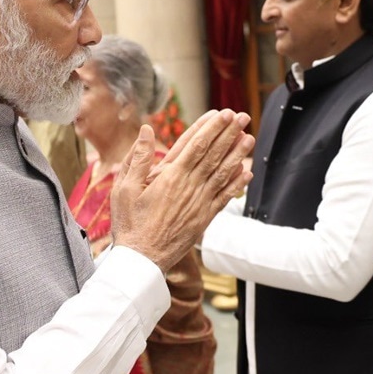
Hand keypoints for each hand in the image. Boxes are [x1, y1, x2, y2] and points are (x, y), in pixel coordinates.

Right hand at [111, 111, 253, 271]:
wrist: (141, 260)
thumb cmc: (130, 224)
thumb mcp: (123, 188)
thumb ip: (138, 158)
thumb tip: (146, 131)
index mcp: (169, 177)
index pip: (196, 145)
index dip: (211, 128)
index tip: (222, 113)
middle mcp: (189, 187)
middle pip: (213, 155)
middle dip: (228, 134)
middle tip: (241, 117)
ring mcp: (199, 203)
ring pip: (222, 173)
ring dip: (237, 154)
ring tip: (249, 137)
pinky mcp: (204, 218)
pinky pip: (224, 197)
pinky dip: (237, 184)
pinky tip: (246, 172)